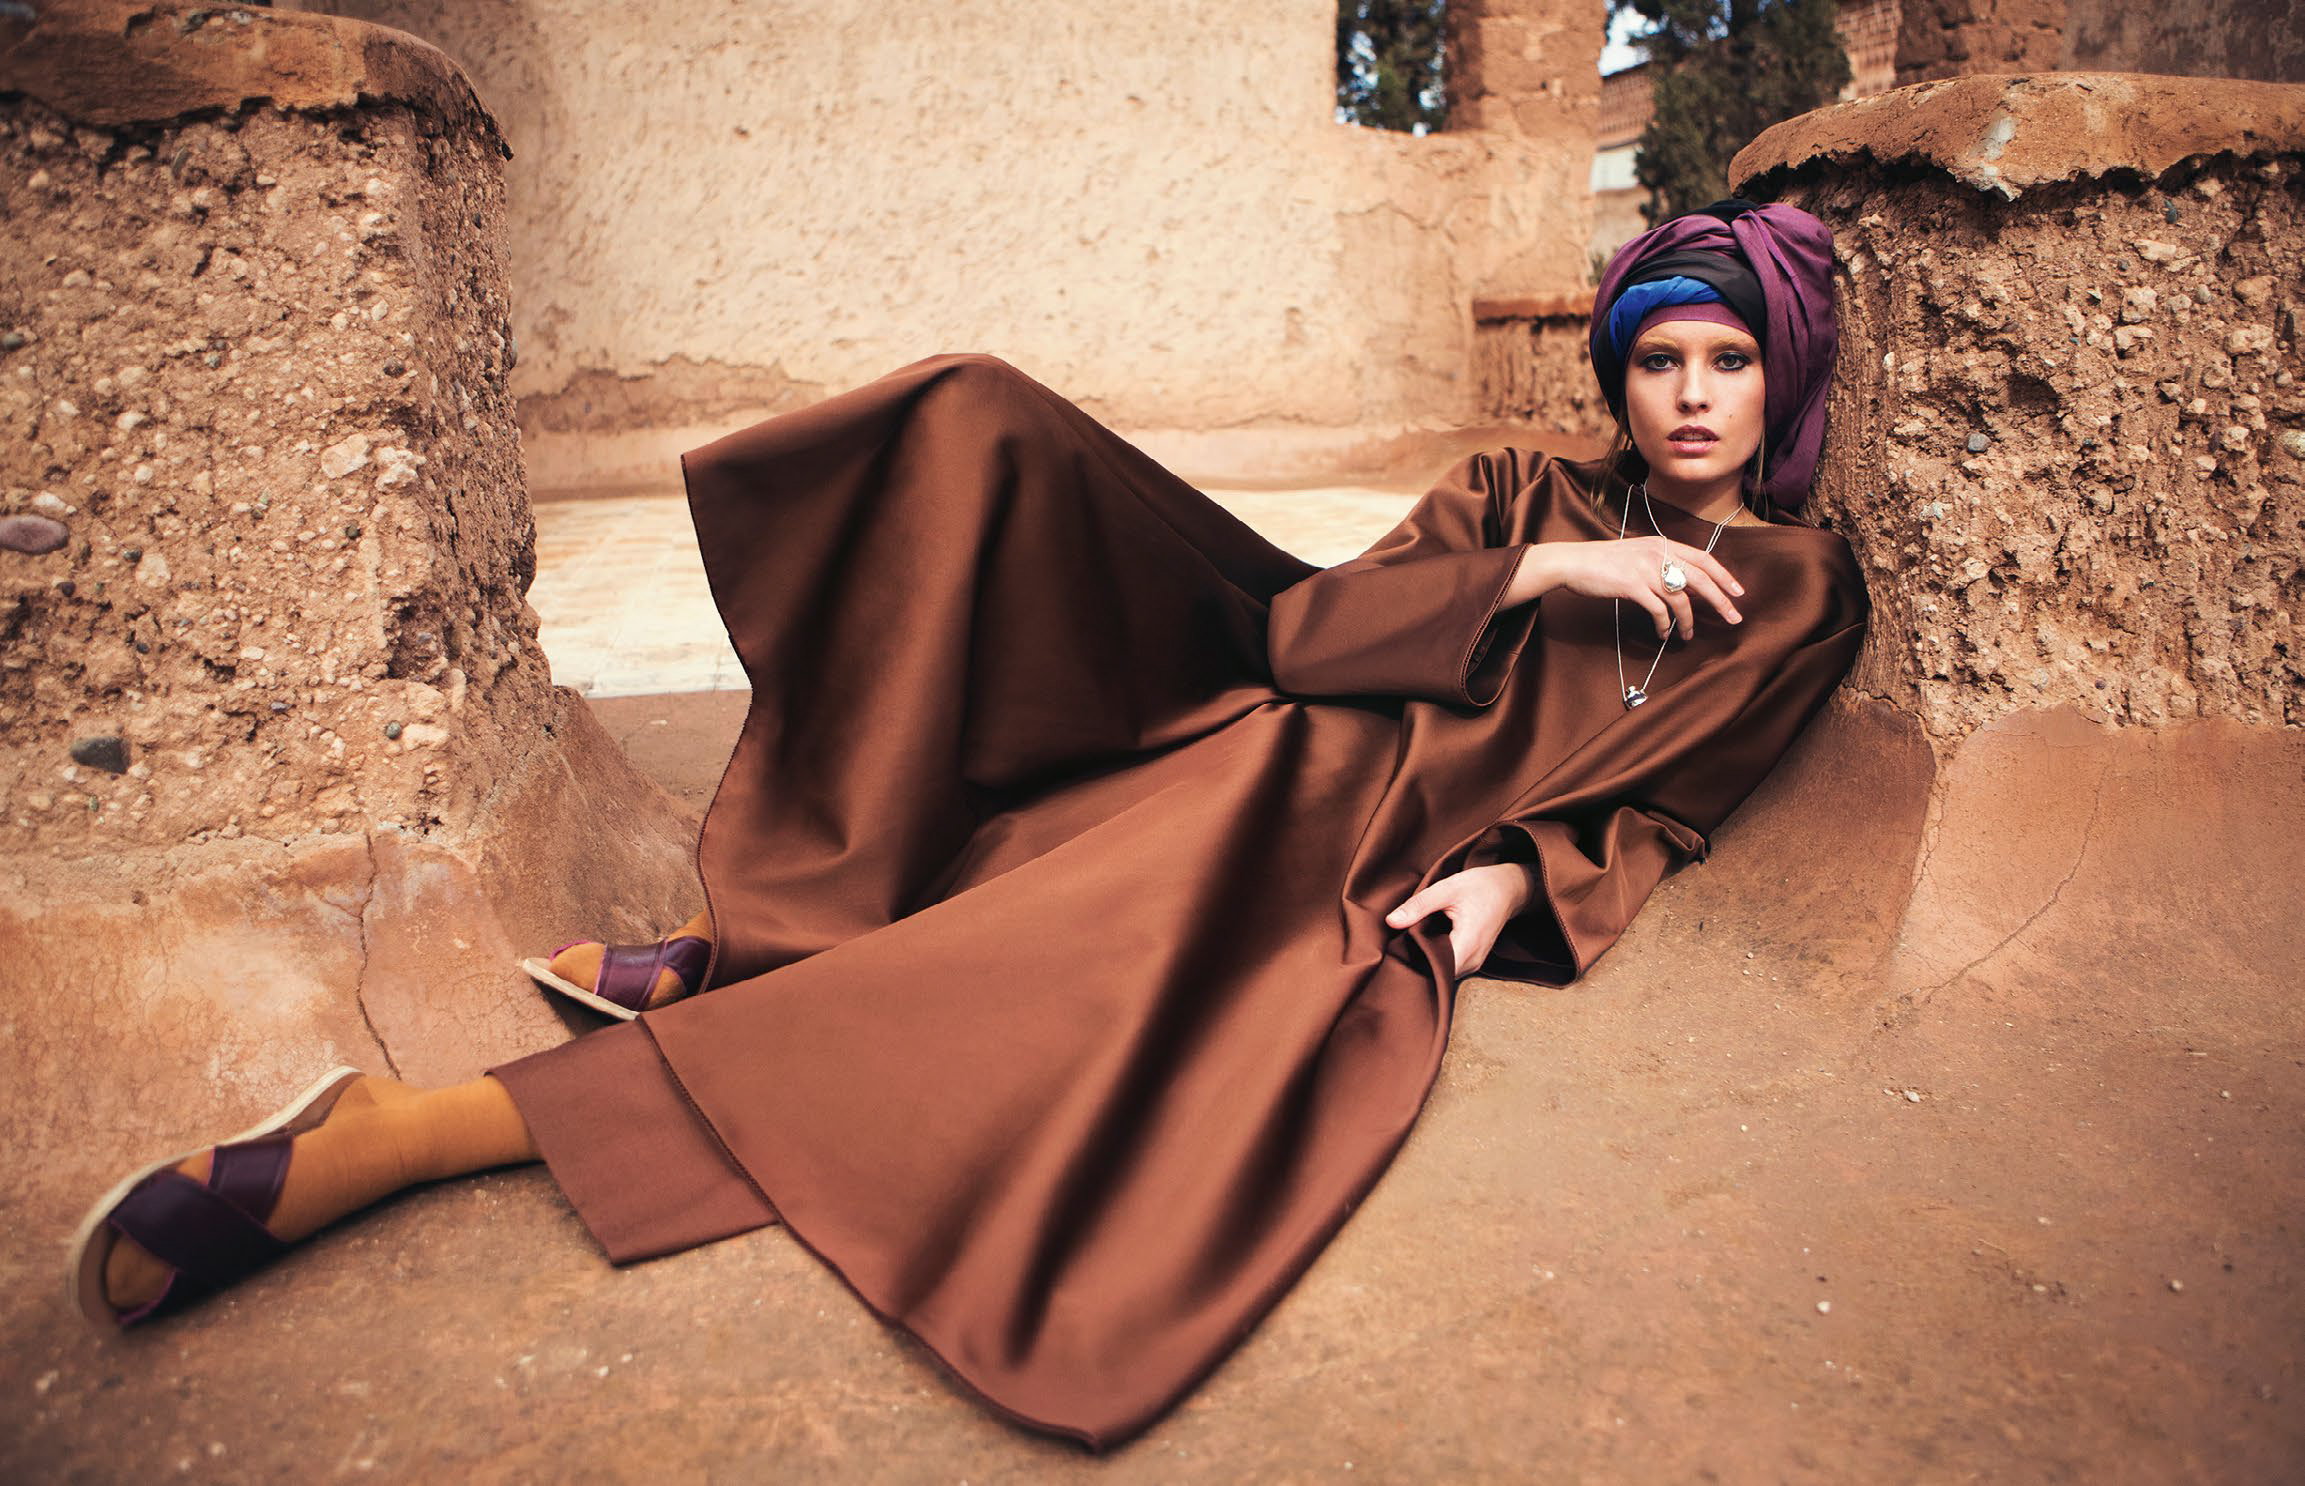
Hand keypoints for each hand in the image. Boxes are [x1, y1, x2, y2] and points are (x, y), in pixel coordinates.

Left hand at [1385, 863, 1536, 977]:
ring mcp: (1476, 962)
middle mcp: (1474, 959)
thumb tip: (1391, 921)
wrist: (1508, 888)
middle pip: (1439, 974)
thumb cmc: (1479, 886)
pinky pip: (1452, 968)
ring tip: (1414, 943)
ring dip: (1429, 961)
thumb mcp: (1446, 889)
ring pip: (1445, 973)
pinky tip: (1427, 944)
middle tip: (1400, 946)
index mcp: (1468, 943)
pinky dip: (1438, 959)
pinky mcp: (1474, 960)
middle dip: (1419, 963)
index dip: (1416, 963)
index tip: (1400, 950)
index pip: (1437, 970)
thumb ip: (1419, 905)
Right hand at [1508, 538, 1742, 639]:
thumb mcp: (1637, 553)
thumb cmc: (1603, 561)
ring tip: (1688, 635)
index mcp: (1662, 544)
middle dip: (1721, 600)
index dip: (1724, 576)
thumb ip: (1661, 563)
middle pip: (1700, 578)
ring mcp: (1645, 569)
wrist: (1573, 562)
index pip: (1703, 559)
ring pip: (1680, 598)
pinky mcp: (1632, 586)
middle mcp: (1658, 553)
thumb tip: (1685, 585)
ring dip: (1688, 620)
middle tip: (1733, 618)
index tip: (1738, 592)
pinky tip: (1664, 633)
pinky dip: (1665, 624)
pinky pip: (1658, 610)